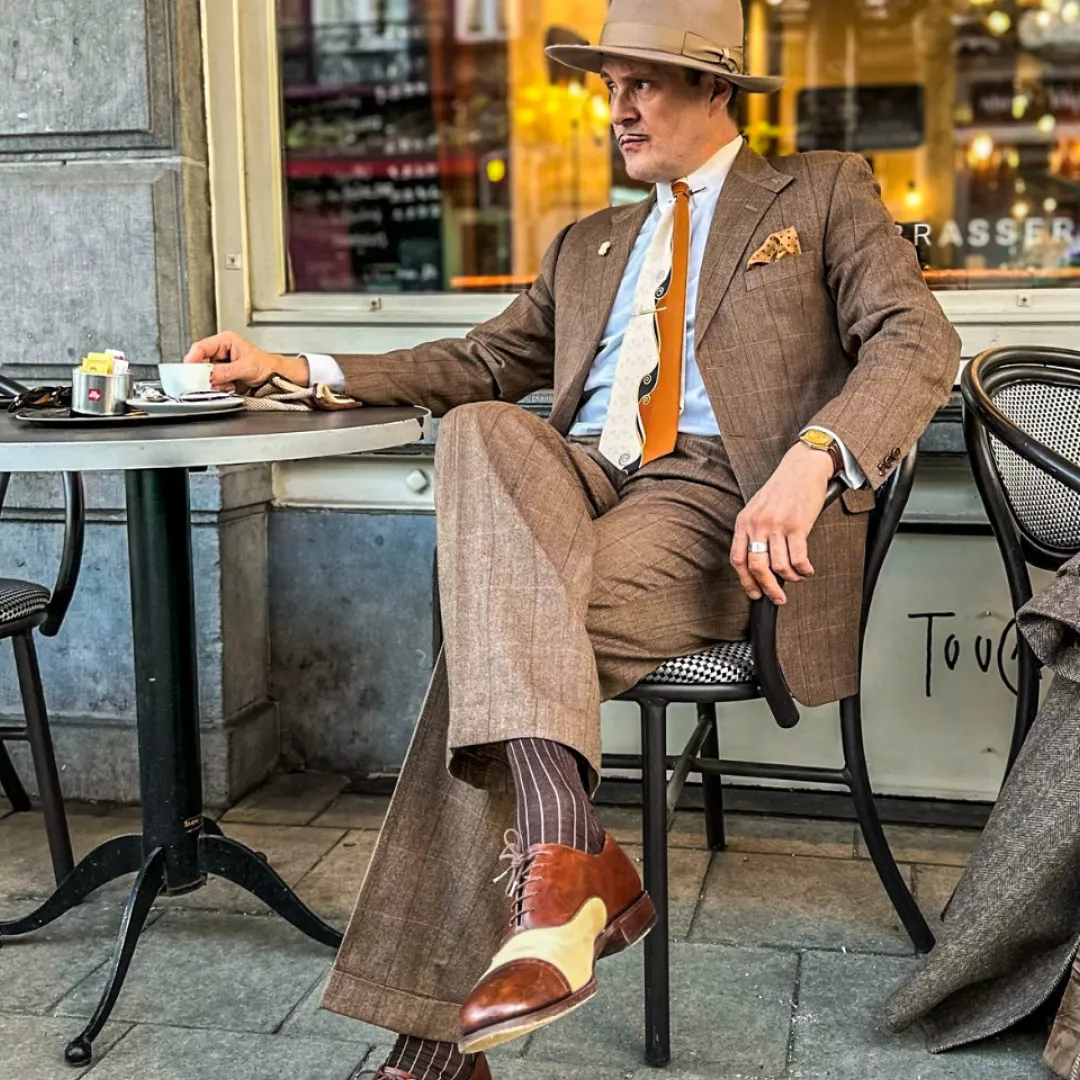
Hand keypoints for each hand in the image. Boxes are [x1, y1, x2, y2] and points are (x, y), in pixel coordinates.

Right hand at [183, 332, 305, 390]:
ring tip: (230, 383)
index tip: (189, 370)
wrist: (274, 377)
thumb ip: (226, 371)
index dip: (193, 359)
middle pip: (200, 363)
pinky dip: (219, 388)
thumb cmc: (265, 366)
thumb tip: (210, 375)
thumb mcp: (246, 367)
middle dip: (206, 375)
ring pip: (205, 375)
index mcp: (225, 341)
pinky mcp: (221, 375)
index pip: (201, 347)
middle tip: (214, 381)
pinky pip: (212, 383)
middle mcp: (220, 351)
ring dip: (215, 383)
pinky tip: (231, 386)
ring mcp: (219, 364)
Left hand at [730, 443, 834, 604]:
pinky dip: (804, 570)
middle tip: (777, 598)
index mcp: (744, 522)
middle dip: (767, 588)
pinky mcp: (797, 525)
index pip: (738, 559)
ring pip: (779, 566)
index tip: (754, 593)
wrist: (802, 467)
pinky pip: (799, 558)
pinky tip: (807, 570)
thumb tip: (758, 561)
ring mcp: (777, 525)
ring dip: (790, 579)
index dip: (745, 581)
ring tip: (796, 578)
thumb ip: (754, 531)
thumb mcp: (757, 508)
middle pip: (757, 567)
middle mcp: (757, 525)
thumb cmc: (781, 488)